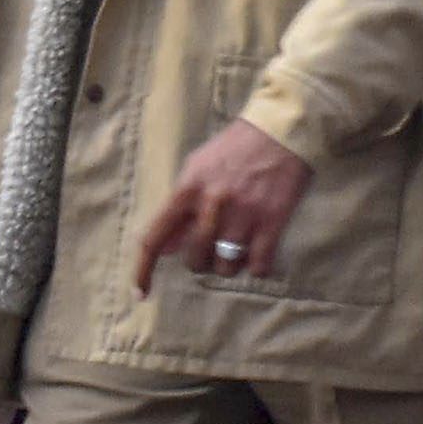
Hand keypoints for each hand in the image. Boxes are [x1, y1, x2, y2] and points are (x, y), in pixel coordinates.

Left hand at [132, 119, 310, 294]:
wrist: (281, 130)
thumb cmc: (235, 149)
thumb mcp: (197, 168)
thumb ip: (180, 207)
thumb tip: (165, 247)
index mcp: (187, 189)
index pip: (155, 237)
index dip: (143, 270)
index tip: (141, 293)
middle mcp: (212, 204)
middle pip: (194, 260)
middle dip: (201, 260)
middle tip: (212, 247)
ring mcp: (243, 215)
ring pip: (226, 267)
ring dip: (229, 265)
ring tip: (238, 247)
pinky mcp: (272, 221)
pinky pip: (258, 265)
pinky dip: (257, 267)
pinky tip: (259, 253)